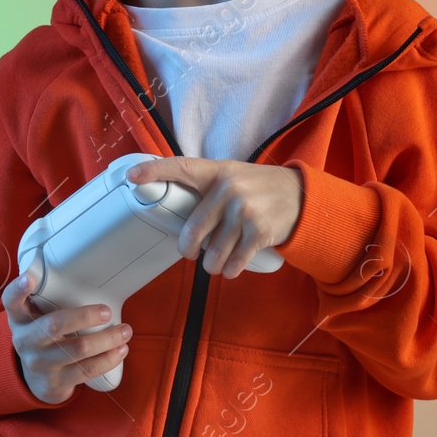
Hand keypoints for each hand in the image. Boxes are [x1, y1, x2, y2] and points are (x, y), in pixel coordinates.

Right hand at [1, 270, 131, 403]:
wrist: (36, 380)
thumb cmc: (43, 337)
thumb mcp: (35, 318)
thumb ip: (47, 299)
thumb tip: (87, 273)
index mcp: (20, 319)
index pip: (11, 301)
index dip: (19, 289)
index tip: (30, 278)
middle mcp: (25, 341)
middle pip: (55, 325)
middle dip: (85, 316)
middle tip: (108, 311)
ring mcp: (40, 363)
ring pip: (78, 349)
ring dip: (107, 339)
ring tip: (125, 331)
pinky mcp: (56, 382)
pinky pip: (86, 370)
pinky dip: (108, 359)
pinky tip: (120, 350)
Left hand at [125, 157, 303, 278]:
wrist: (303, 197)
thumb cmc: (260, 189)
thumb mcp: (235, 176)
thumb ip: (208, 189)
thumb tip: (177, 211)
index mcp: (218, 172)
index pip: (181, 167)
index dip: (155, 170)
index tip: (133, 176)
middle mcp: (229, 188)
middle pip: (194, 229)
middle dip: (189, 248)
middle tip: (191, 253)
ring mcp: (245, 210)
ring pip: (213, 251)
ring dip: (213, 264)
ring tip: (218, 261)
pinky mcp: (259, 231)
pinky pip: (234, 262)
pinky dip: (231, 270)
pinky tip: (232, 267)